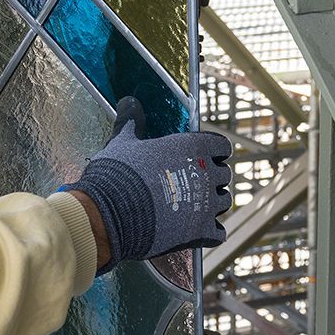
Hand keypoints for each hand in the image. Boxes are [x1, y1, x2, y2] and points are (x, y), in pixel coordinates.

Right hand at [64, 97, 232, 272]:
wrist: (110, 214)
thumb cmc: (117, 174)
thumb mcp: (122, 142)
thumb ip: (131, 122)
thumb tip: (129, 102)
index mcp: (192, 148)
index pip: (222, 146)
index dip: (213, 152)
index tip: (202, 157)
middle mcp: (206, 174)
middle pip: (224, 175)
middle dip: (211, 178)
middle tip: (191, 183)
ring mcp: (206, 205)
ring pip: (224, 202)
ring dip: (212, 204)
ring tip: (192, 207)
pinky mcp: (201, 232)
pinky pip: (218, 233)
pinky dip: (210, 232)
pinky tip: (196, 231)